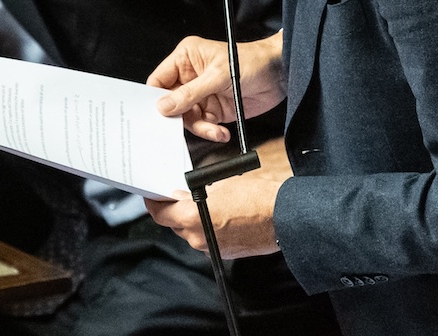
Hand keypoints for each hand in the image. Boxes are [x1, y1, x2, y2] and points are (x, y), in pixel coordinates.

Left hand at [145, 136, 289, 257]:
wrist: (284, 217)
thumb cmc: (255, 197)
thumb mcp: (218, 183)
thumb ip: (193, 191)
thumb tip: (181, 194)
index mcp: (191, 218)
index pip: (160, 214)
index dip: (154, 204)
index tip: (152, 196)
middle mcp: (197, 237)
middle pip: (174, 224)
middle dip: (175, 210)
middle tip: (178, 195)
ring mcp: (211, 248)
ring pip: (191, 232)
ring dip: (192, 219)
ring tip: (203, 202)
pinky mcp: (224, 253)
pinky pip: (207, 239)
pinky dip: (208, 228)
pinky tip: (219, 215)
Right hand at [148, 32, 287, 141]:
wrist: (280, 75)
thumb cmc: (252, 62)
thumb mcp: (218, 76)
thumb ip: (190, 93)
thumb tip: (164, 105)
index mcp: (186, 58)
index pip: (159, 80)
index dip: (156, 97)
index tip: (159, 113)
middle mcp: (190, 77)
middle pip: (171, 103)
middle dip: (180, 117)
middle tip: (187, 124)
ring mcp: (202, 94)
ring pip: (187, 118)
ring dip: (200, 128)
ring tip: (214, 130)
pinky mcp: (214, 110)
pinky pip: (203, 126)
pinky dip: (210, 133)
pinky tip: (221, 132)